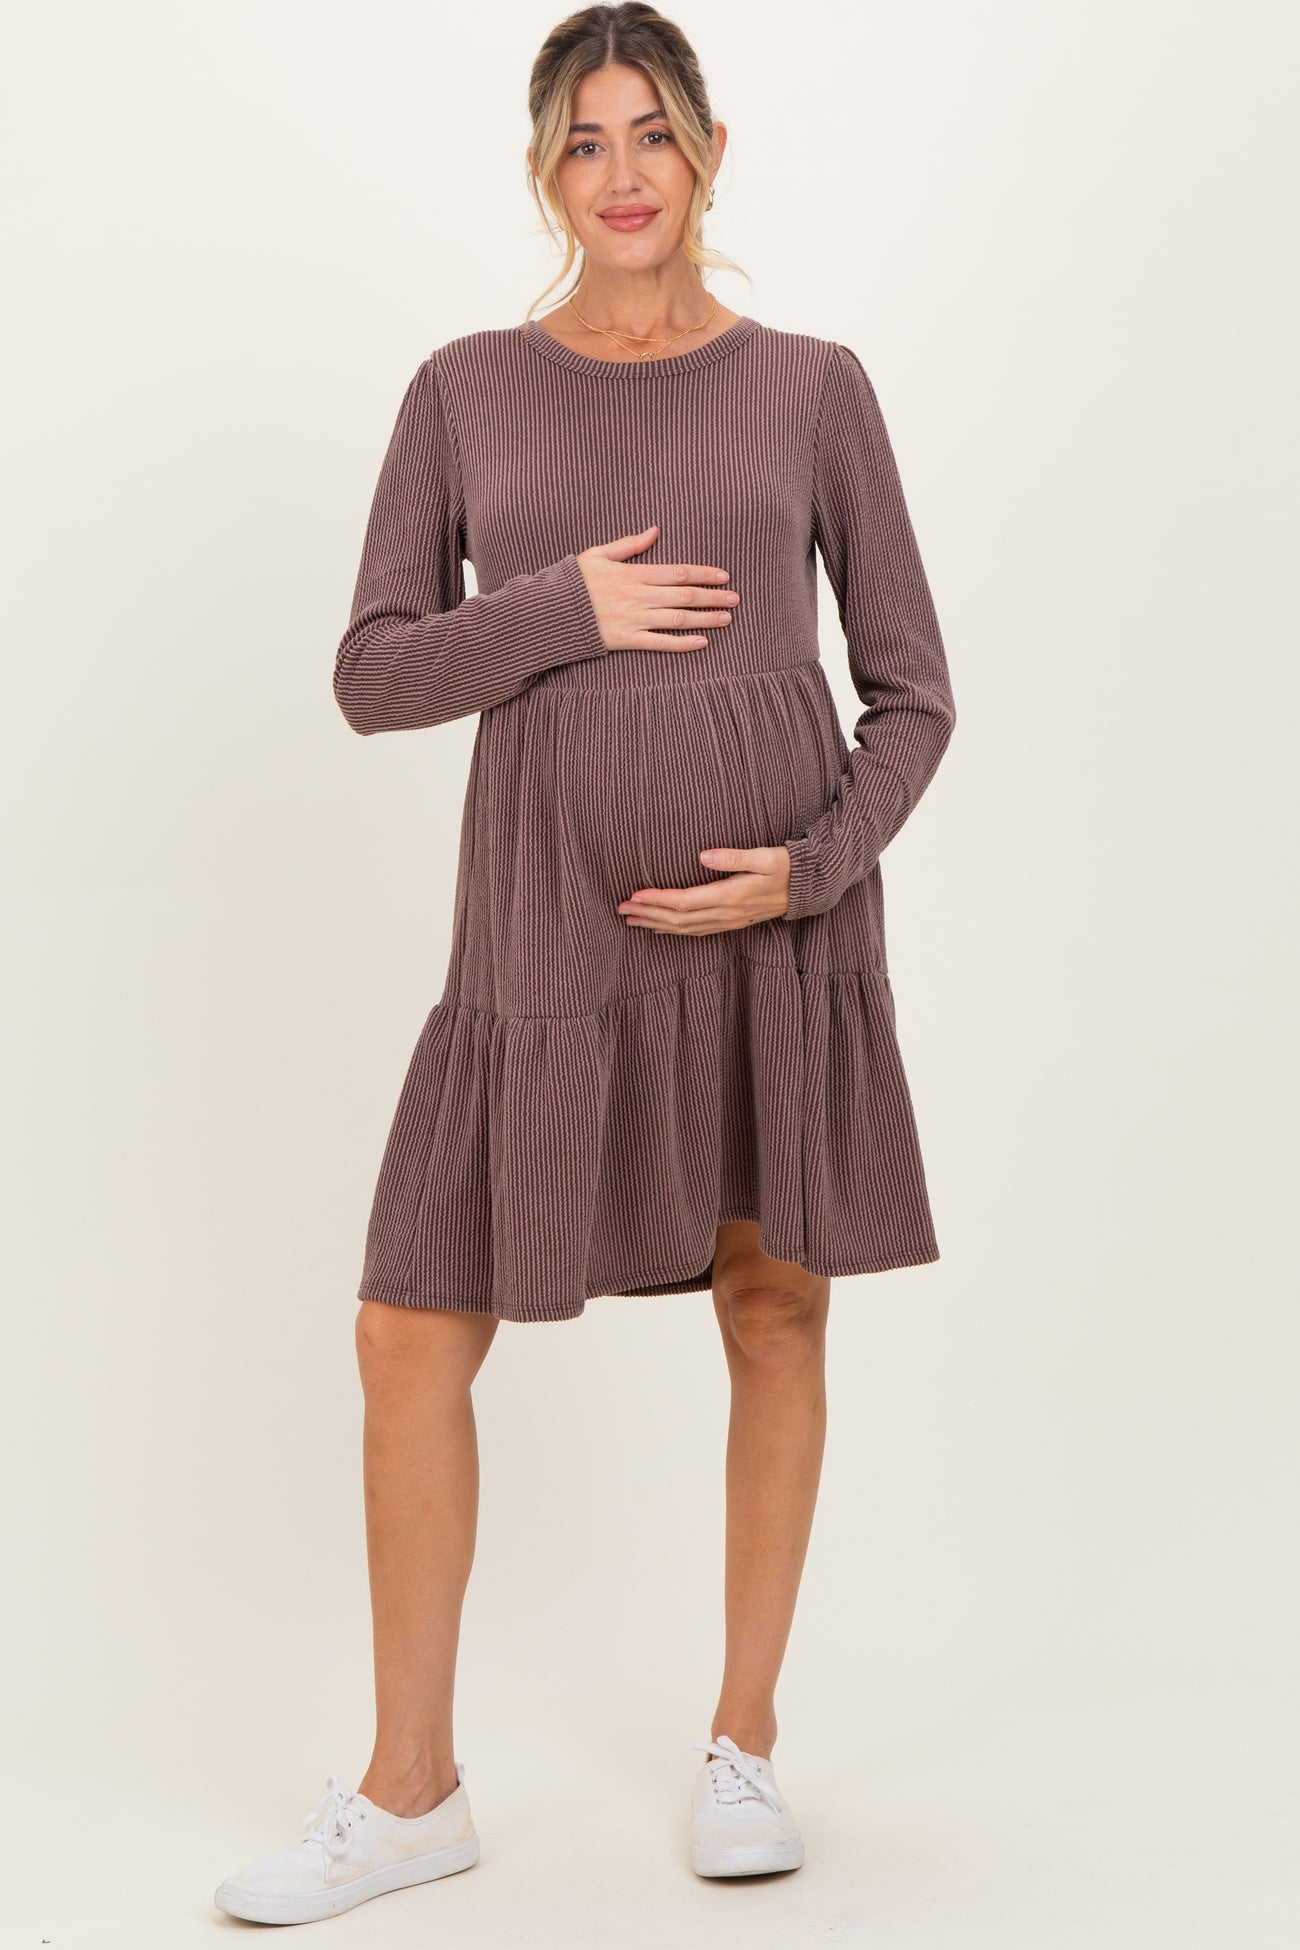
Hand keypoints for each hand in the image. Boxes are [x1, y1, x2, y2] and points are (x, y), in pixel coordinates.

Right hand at [575, 523, 740, 650]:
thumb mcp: (599, 554)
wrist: (549, 611)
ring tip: (727, 618)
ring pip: (678, 619)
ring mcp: (633, 620)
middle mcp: (638, 596)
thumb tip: (655, 530)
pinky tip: (702, 642)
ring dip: (705, 619)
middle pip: (685, 596)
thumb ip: (629, 544)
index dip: (704, 574)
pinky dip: (682, 643)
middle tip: (735, 598)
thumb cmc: (574, 581)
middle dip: (713, 596)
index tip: (724, 575)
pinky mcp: (626, 640)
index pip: (678, 572)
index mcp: (633, 573)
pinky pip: (660, 643)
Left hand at [617, 844, 792, 934]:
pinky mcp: (731, 923)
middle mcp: (726, 914)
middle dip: (647, 914)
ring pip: (684, 928)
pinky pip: (697, 931)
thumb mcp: (764, 856)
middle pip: (678, 919)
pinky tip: (659, 930)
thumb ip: (733, 856)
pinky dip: (674, 931)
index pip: (684, 901)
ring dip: (655, 925)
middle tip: (620, 909)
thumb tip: (702, 855)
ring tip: (631, 920)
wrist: (810, 888)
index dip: (657, 900)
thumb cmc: (787, 866)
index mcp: (730, 896)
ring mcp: (728, 922)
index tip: (633, 895)